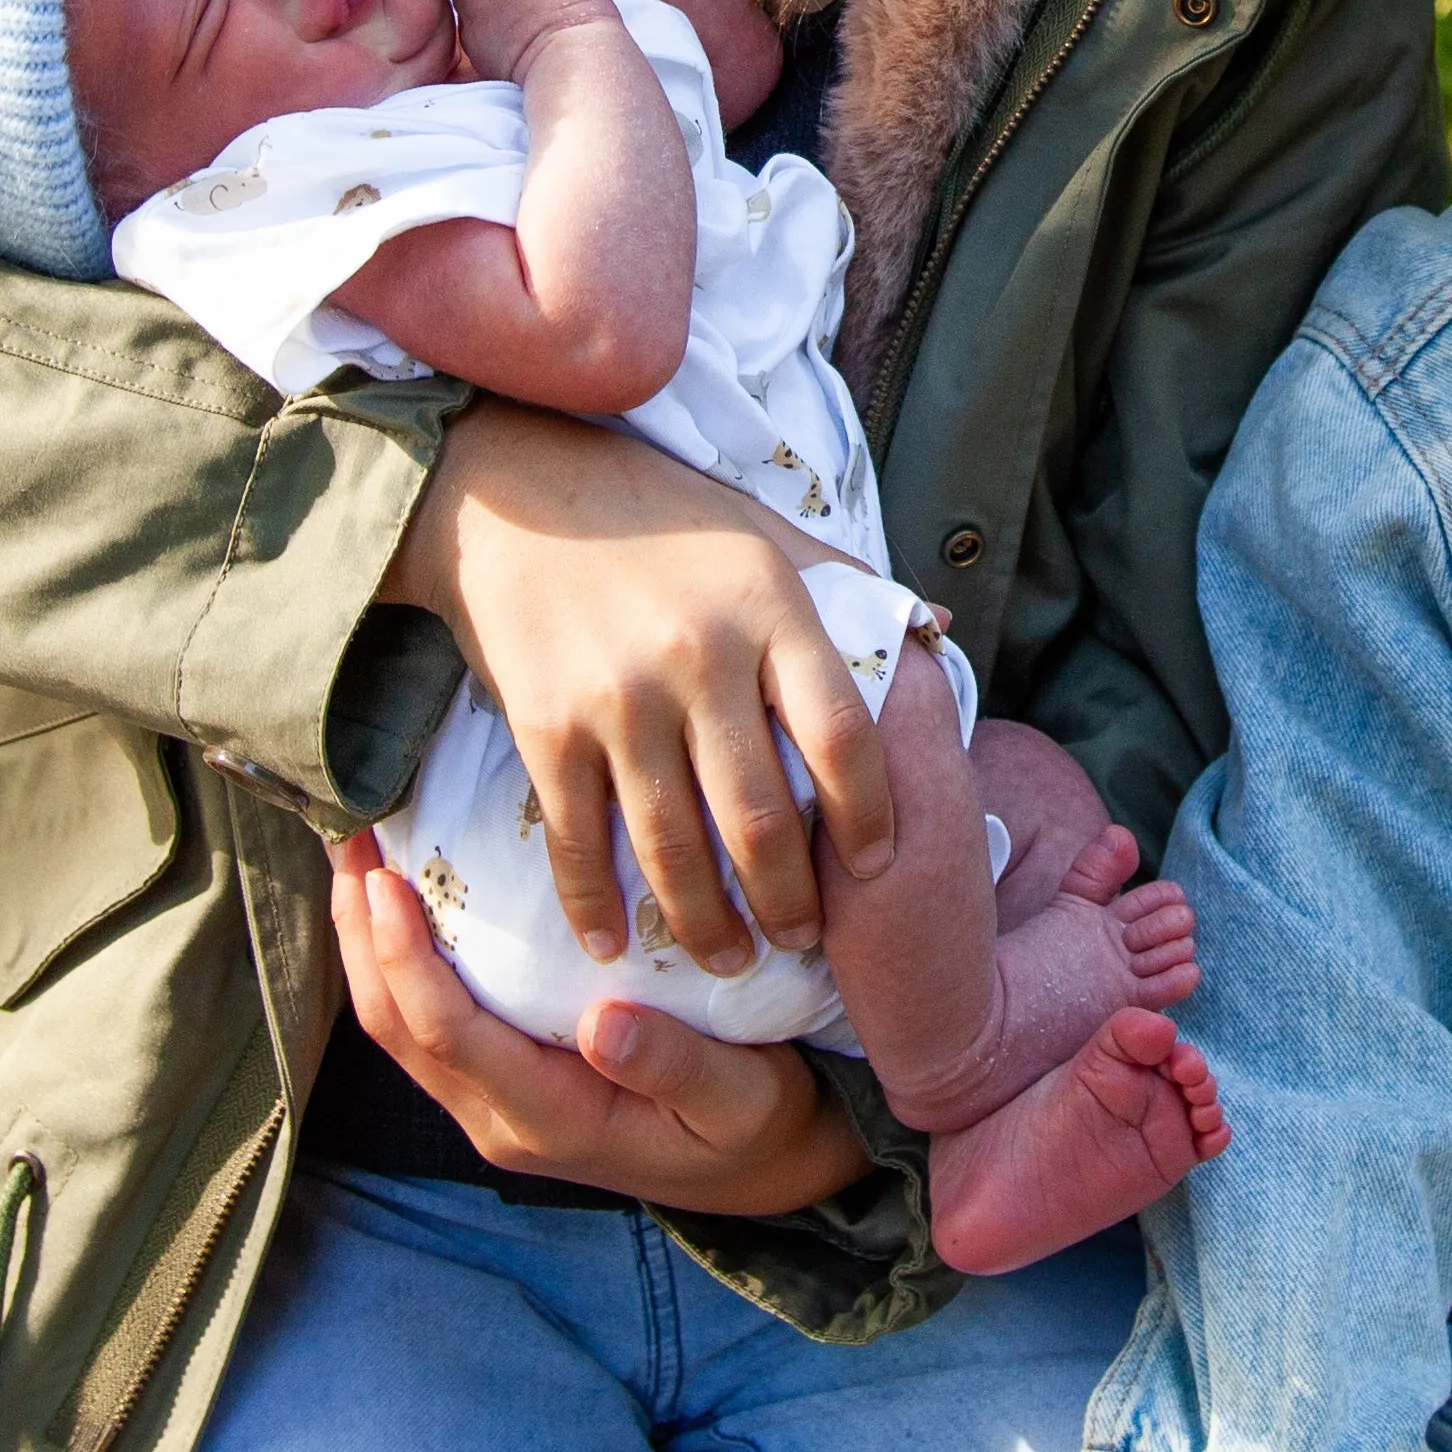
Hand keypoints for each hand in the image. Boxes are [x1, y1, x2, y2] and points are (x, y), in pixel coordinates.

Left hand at [327, 835, 872, 1215]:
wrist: (759, 1167)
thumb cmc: (754, 1123)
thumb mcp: (741, 1100)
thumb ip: (675, 1067)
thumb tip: (605, 1023)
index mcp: (549, 1122)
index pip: (449, 1038)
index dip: (406, 960)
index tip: (386, 882)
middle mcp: (501, 1118)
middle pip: (395, 1028)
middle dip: (360, 936)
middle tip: (347, 839)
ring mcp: (492, 1103)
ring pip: (397, 1025)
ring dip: (367, 941)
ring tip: (357, 851)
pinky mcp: (499, 1080)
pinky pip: (426, 1018)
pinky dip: (399, 955)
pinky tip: (401, 892)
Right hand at [380, 404, 897, 967]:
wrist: (511, 491)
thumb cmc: (657, 516)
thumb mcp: (765, 531)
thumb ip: (848, 587)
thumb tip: (940, 631)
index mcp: (771, 609)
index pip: (843, 736)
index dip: (870, 816)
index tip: (877, 866)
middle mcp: (700, 657)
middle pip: (762, 818)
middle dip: (789, 901)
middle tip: (802, 941)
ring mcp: (619, 698)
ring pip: (674, 850)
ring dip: (705, 925)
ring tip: (729, 960)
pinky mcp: (547, 726)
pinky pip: (578, 842)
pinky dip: (595, 906)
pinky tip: (612, 945)